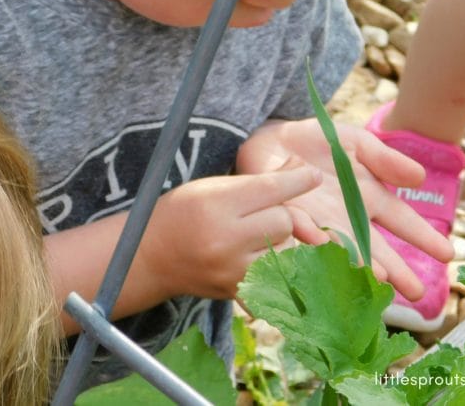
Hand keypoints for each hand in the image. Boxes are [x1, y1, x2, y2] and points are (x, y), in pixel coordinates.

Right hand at [138, 158, 321, 299]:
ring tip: (260, 237)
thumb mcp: (214, 186)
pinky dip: (277, 274)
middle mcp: (225, 238)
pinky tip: (267, 265)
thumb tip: (305, 173)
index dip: (298, 180)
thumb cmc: (184, 211)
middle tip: (264, 212)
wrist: (151, 254)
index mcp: (217, 204)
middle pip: (283, 221)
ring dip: (281, 242)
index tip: (313, 176)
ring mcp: (231, 269)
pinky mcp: (234, 292)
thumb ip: (259, 182)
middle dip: (281, 213)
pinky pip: (275, 284)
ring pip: (284, 251)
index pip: (272, 189)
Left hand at [236, 119, 454, 301]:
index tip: (448, 255)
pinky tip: (326, 247)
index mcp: (369, 198)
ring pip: (344, 247)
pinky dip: (314, 237)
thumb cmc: (318, 141)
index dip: (423, 236)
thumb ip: (384, 158)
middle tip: (417, 293)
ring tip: (380, 279)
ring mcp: (320, 222)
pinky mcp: (291, 220)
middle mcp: (348, 218)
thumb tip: (420, 178)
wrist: (273, 140)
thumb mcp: (356, 142)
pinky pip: (303, 230)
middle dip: (397, 269)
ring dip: (360, 263)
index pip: (401, 220)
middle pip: (376, 247)